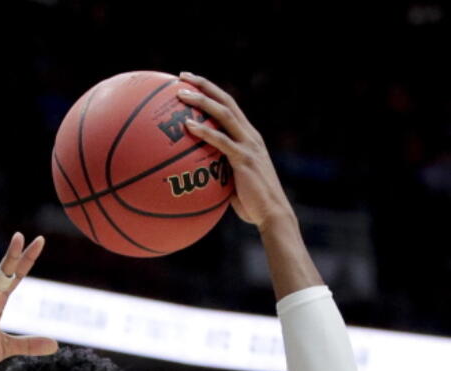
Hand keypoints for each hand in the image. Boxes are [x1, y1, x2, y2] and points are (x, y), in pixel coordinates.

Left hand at [177, 73, 292, 228]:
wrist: (271, 213)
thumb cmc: (252, 203)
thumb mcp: (233, 182)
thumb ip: (219, 171)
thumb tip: (196, 176)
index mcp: (249, 137)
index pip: (229, 106)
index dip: (212, 92)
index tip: (191, 83)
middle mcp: (250, 135)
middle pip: (226, 101)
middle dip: (204, 85)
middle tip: (182, 76)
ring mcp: (248, 145)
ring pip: (224, 114)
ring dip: (201, 101)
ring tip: (180, 94)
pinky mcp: (244, 158)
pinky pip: (221, 141)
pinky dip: (204, 131)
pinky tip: (187, 126)